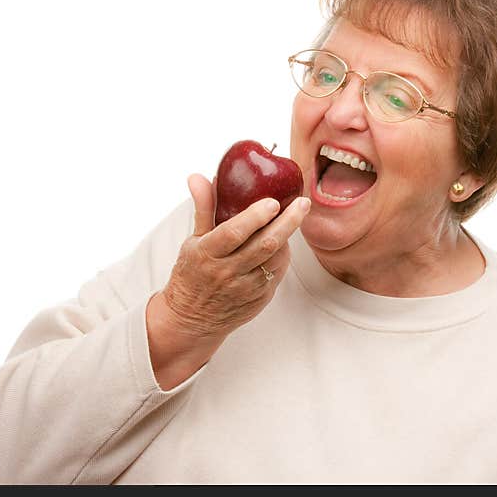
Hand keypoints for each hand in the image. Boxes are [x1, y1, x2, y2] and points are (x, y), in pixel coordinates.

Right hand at [160, 173, 310, 342]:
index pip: (233, 233)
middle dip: (288, 222)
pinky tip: (284, 241)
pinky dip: (284, 254)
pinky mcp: (259, 298)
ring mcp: (245, 288)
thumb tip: (198, 176)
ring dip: (288, 237)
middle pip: (264, 245)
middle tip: (303, 203)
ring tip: (294, 217)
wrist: (193, 319)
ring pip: (276, 259)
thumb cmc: (193, 272)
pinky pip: (278, 272)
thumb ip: (203, 208)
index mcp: (207, 254)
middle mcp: (227, 272)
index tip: (273, 201)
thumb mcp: (193, 240)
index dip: (255, 216)